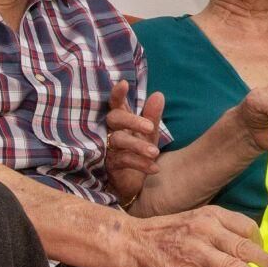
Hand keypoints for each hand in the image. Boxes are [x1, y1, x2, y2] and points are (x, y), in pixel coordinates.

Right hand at [105, 80, 164, 203]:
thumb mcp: (149, 134)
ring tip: (155, 152)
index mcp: (121, 121)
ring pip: (120, 141)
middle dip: (132, 121)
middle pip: (115, 119)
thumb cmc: (139, 152)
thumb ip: (152, 116)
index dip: (117, 94)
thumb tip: (158, 94)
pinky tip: (155, 168)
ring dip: (139, 146)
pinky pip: (124, 161)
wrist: (134, 183)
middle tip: (150, 127)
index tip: (123, 83)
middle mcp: (111, 131)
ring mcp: (108, 148)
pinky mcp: (110, 166)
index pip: (116, 104)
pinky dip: (141, 164)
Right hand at [113, 203, 267, 266]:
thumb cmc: (165, 234)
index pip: (247, 228)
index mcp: (211, 215)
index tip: (266, 259)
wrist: (130, 243)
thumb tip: (249, 250)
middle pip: (246, 248)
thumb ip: (220, 233)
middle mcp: (206, 230)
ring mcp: (197, 253)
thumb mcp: (195, 221)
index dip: (260, 245)